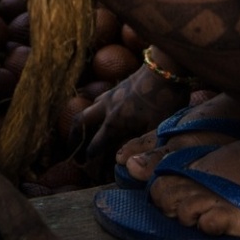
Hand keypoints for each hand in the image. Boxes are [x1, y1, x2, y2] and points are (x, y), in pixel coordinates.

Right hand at [73, 66, 196, 176]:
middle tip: (73, 152)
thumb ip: (143, 149)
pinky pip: (100, 100)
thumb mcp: (157, 129)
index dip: (90, 160)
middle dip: (73, 139)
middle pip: (80, 122)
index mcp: (114, 122)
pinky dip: (97, 111)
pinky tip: (106, 114)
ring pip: (89, 109)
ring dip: (84, 123)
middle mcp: (107, 108)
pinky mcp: (119, 87)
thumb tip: (130, 167)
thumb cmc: (164, 100)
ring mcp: (111, 95)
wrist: (167, 67)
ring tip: (86, 134)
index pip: (95, 145)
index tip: (89, 172)